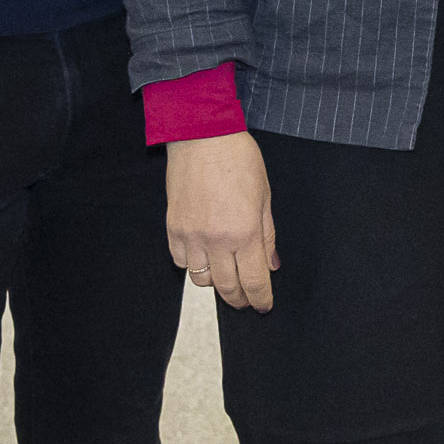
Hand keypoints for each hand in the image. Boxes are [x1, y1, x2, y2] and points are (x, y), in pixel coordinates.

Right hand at [167, 133, 279, 312]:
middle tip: (247, 300)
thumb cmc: (239, 159)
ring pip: (201, 280)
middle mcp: (216, 240)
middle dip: (239, 299)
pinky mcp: (172, 229)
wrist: (202, 137)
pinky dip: (194, 265)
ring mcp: (191, 236)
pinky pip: (182, 262)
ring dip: (216, 282)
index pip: (254, 281)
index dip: (260, 299)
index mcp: (245, 231)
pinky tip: (204, 256)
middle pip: (227, 288)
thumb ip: (267, 235)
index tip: (263, 306)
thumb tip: (271, 265)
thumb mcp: (265, 196)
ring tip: (226, 275)